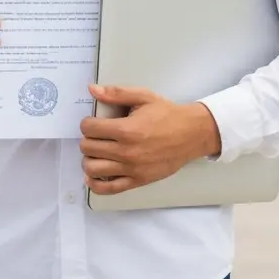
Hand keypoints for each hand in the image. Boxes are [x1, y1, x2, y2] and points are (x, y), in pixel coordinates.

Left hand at [79, 85, 221, 195]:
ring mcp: (131, 169)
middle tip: (96, 135)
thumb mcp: (143, 97)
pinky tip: (93, 175)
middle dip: (88, 139)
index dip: (87, 123)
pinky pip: (108, 188)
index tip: (93, 122)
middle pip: (88, 148)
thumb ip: (116, 93)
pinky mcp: (137, 180)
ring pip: (92, 168)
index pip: (89, 129)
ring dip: (89, 159)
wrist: (191, 134)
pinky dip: (95, 184)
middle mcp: (126, 151)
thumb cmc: (167, 115)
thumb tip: (92, 89)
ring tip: (96, 152)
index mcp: (126, 129)